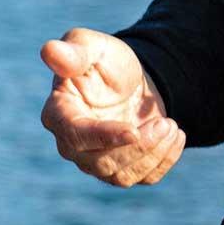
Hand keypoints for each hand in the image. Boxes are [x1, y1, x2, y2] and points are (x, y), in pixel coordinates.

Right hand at [39, 28, 184, 186]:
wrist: (131, 81)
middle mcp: (71, 145)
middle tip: (167, 123)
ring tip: (171, 125)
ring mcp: (95, 161)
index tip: (133, 132)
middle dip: (140, 146)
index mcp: (58, 114)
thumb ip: (73, 50)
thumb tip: (50, 50)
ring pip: (122, 175)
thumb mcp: (91, 46)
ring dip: (154, 153)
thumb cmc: (105, 61)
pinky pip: (143, 178)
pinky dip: (164, 160)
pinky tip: (174, 136)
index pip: (75, 135)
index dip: (103, 137)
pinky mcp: (120, 170)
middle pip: (101, 162)